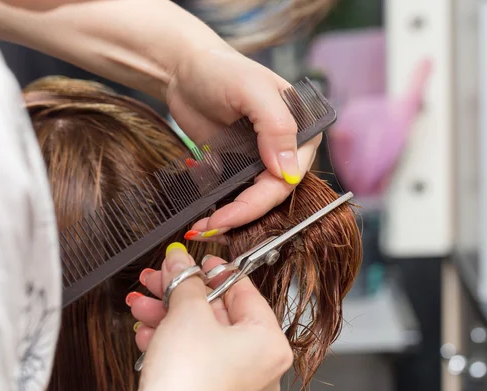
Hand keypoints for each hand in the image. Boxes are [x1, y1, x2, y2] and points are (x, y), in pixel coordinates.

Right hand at [130, 243, 292, 390]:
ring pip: (201, 336)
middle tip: (161, 279)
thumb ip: (185, 282)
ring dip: (168, 316)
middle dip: (180, 295)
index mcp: (269, 342)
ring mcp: (237, 384)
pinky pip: (195, 359)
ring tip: (142, 304)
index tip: (198, 261)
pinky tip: (146, 333)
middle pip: (217, 313)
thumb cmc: (188, 382)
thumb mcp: (187, 314)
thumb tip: (180, 263)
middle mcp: (260, 366)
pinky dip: (171, 343)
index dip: (216, 271)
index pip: (244, 292)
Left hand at [167, 43, 320, 240]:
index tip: (229, 214)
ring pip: (253, 199)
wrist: (184, 69)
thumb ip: (275, 126)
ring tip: (201, 226)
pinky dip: (220, 206)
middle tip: (210, 226)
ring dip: (230, 216)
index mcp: (302, 130)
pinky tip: (200, 214)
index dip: (260, 201)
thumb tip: (287, 170)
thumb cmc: (221, 69)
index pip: (288, 177)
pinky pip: (234, 194)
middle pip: (270, 195)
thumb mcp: (251, 90)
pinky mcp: (238, 165)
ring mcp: (260, 159)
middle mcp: (286, 149)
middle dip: (241, 214)